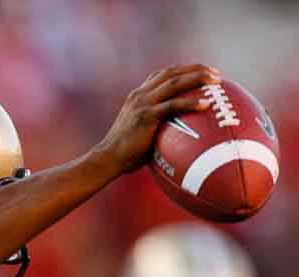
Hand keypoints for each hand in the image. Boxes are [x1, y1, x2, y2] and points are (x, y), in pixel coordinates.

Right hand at [94, 64, 220, 174]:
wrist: (107, 160)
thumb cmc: (124, 155)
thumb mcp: (139, 134)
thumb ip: (154, 128)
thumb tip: (175, 139)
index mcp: (138, 95)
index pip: (164, 74)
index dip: (184, 70)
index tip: (202, 73)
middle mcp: (141, 94)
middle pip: (173, 72)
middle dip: (196, 69)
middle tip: (216, 75)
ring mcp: (143, 103)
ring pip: (175, 83)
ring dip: (198, 78)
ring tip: (216, 82)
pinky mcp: (146, 116)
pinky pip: (173, 105)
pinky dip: (191, 103)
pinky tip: (206, 105)